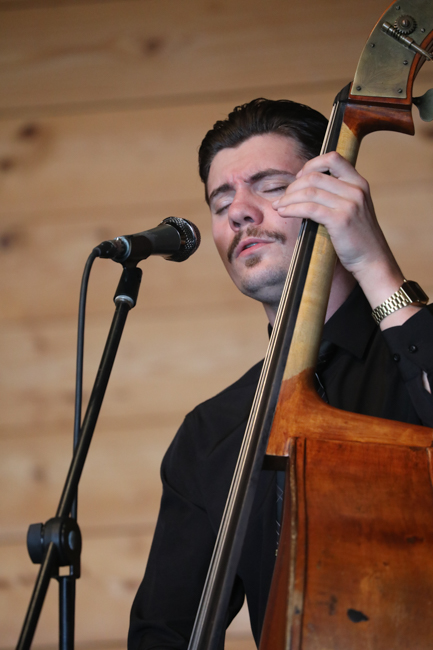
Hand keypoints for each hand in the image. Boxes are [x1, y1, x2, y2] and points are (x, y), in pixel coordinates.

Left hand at [271, 151, 416, 326]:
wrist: (372, 260)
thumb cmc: (358, 238)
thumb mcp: (354, 208)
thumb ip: (337, 195)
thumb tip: (306, 188)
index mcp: (359, 183)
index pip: (333, 158)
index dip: (312, 165)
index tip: (299, 177)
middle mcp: (356, 189)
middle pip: (315, 176)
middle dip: (293, 186)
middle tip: (283, 198)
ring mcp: (349, 203)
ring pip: (309, 191)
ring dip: (288, 198)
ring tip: (278, 206)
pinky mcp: (340, 219)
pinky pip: (309, 208)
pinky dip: (292, 209)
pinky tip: (283, 213)